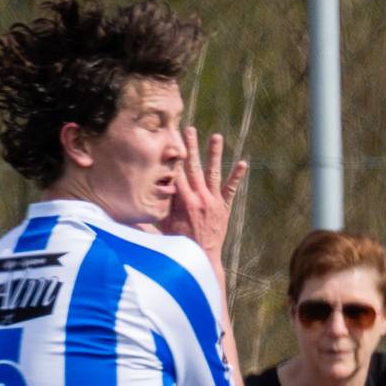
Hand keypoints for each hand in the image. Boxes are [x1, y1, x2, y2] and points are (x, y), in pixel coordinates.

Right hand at [158, 127, 247, 260]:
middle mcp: (200, 198)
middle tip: (189, 129)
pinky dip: (237, 176)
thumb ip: (157, 206)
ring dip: (215, 154)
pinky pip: (231, 189)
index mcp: (184, 201)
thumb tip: (142, 193)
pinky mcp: (224, 207)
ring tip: (216, 136)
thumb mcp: (164, 223)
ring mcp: (214, 201)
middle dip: (191, 147)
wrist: (202, 256)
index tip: (170, 141)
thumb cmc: (179, 241)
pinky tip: (243, 163)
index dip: (173, 157)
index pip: (177, 173)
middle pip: (194, 167)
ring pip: (214, 173)